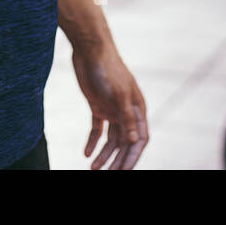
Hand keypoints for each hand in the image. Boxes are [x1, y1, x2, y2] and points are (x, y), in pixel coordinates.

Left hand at [71, 44, 148, 169]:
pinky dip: (92, 142)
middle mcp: (126, 111)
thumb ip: (127, 117)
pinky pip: (97, 130)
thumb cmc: (108, 68)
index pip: (139, 139)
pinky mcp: (98, 106)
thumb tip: (135, 141)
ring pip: (111, 139)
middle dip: (117, 161)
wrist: (90, 49)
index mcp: (137, 109)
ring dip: (104, 155)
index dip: (133, 157)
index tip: (123, 172)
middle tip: (106, 175)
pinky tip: (86, 153)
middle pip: (125, 143)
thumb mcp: (118, 94)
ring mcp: (112, 109)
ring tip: (92, 168)